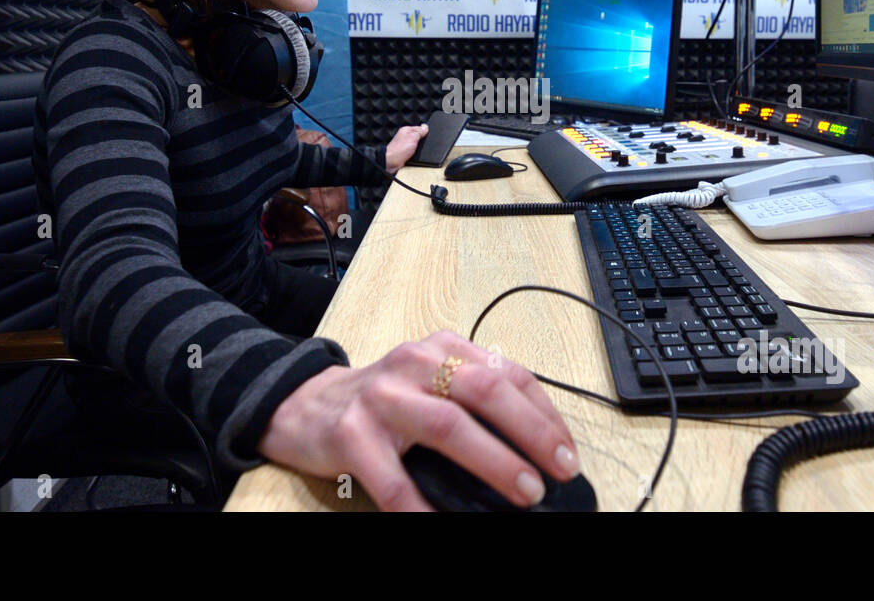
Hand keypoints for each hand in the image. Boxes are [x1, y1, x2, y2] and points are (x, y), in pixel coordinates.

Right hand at [257, 331, 580, 510]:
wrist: (306, 406)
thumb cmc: (383, 401)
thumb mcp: (432, 382)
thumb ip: (474, 400)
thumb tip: (536, 449)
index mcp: (443, 349)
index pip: (508, 373)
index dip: (545, 414)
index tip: (567, 452)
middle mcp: (415, 363)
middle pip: (485, 391)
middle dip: (531, 432)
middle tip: (557, 470)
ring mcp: (381, 398)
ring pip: (448, 425)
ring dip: (493, 461)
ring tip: (524, 492)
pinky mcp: (351, 435)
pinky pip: (394, 480)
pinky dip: (423, 508)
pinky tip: (442, 523)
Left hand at [384, 123, 427, 171]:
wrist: (391, 162)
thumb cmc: (399, 149)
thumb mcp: (413, 137)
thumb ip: (419, 131)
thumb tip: (425, 126)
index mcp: (406, 130)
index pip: (419, 128)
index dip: (425, 132)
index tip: (427, 136)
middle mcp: (405, 136)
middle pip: (418, 137)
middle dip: (422, 141)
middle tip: (422, 144)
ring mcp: (405, 145)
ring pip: (417, 145)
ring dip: (419, 148)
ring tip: (418, 150)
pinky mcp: (406, 152)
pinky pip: (414, 151)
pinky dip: (416, 153)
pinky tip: (415, 155)